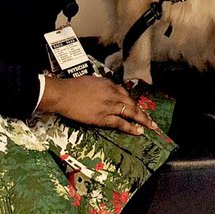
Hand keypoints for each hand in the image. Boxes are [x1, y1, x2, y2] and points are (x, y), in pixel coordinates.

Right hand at [38, 74, 160, 135]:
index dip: (131, 103)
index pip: (124, 93)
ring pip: (130, 112)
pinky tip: (139, 132)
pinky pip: (121, 123)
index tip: (136, 108)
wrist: (63, 94)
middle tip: (151, 120)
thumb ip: (99, 87)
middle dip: (142, 113)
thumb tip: (103, 92)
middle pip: (131, 103)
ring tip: (151, 127)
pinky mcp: (103, 117)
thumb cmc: (72, 87)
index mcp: (108, 84)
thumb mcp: (90, 81)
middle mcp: (112, 93)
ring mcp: (108, 105)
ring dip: (142, 120)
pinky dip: (131, 127)